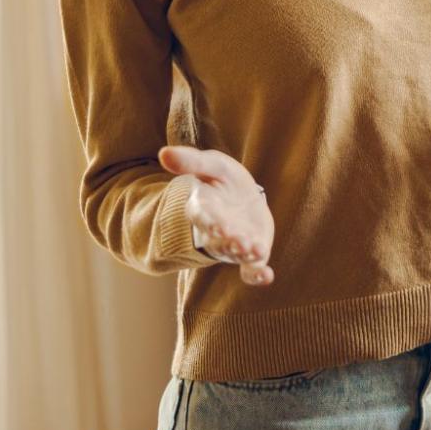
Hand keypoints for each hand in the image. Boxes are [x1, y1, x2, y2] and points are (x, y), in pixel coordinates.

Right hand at [159, 145, 275, 286]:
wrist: (239, 197)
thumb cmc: (222, 180)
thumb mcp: (211, 164)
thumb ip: (191, 161)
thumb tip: (164, 152)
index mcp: (203, 207)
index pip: (202, 215)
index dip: (210, 220)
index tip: (218, 225)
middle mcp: (216, 229)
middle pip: (218, 238)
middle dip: (228, 240)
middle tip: (239, 241)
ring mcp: (233, 243)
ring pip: (234, 253)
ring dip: (244, 254)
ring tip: (256, 251)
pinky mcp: (251, 252)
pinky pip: (250, 270)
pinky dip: (257, 275)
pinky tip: (266, 277)